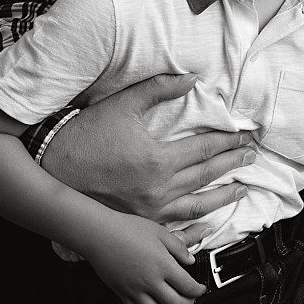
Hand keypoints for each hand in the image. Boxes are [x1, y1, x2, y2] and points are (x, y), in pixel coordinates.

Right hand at [43, 72, 254, 220]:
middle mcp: (158, 189)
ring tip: (242, 189)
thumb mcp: (124, 104)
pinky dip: (198, 223)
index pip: (205, 148)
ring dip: (223, 196)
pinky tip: (209, 220)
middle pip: (207, 176)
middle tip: (252, 156)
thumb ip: (159, 89)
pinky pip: (176, 225)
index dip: (228, 141)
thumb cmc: (87, 133)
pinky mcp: (139, 220)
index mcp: (158, 160)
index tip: (246, 136)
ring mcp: (149, 210)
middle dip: (232, 164)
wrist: (51, 166)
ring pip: (197, 206)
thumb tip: (192, 77)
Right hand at [80, 211, 206, 303]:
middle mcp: (150, 282)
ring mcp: (135, 290)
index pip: (188, 287)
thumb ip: (179, 248)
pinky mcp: (121, 294)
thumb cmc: (129, 229)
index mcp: (164, 266)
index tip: (201, 289)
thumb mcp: (160, 233)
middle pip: (175, 303)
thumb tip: (191, 261)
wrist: (101, 234)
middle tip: (191, 300)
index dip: (198, 291)